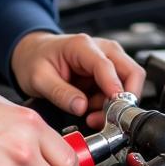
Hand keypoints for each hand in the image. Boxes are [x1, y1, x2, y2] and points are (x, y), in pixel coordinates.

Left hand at [10, 31, 145, 129]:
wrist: (33, 53)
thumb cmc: (36, 59)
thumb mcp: (38, 78)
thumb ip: (60, 93)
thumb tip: (81, 107)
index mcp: (82, 46)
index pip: (107, 66)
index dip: (114, 89)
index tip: (115, 109)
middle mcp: (101, 49)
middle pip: (131, 72)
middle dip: (124, 100)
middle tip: (107, 119)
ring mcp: (108, 59)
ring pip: (128, 84)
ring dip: (115, 105)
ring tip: (91, 114)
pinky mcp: (109, 71)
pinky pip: (119, 91)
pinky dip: (110, 105)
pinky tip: (91, 108)